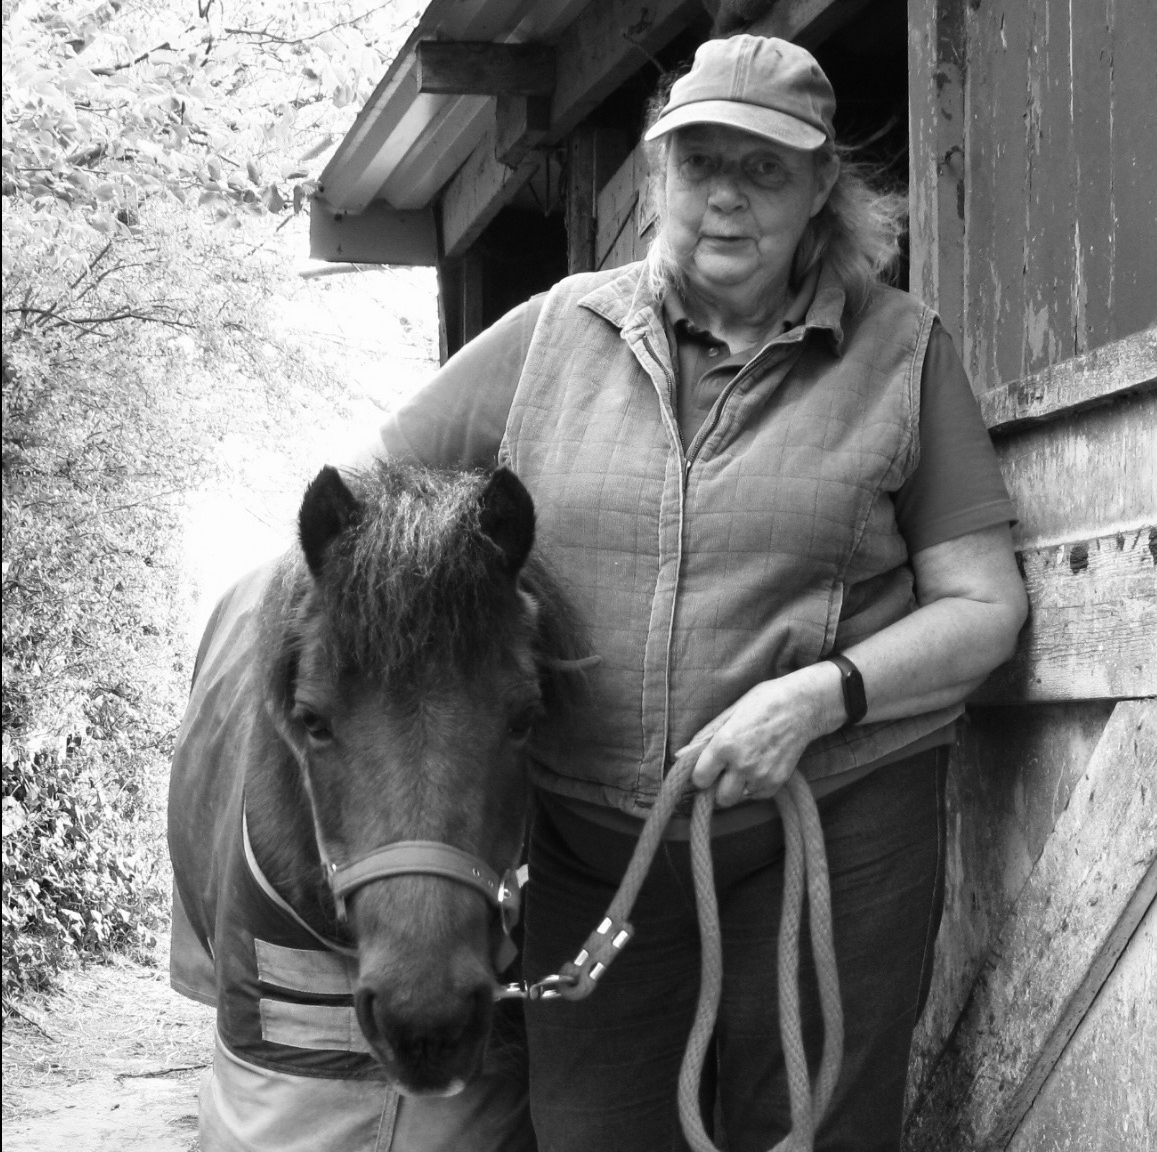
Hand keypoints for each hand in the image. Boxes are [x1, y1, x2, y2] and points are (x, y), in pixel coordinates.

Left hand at [678, 666, 840, 806]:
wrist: (803, 705)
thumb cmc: (764, 702)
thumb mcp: (730, 712)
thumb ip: (704, 737)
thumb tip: (680, 755)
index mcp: (725, 744)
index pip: (700, 779)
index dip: (701, 775)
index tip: (706, 769)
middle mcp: (742, 763)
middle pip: (720, 798)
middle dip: (718, 788)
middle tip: (724, 773)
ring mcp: (762, 775)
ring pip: (739, 798)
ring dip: (738, 788)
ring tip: (743, 768)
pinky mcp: (778, 781)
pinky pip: (758, 795)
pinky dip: (755, 787)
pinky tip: (759, 768)